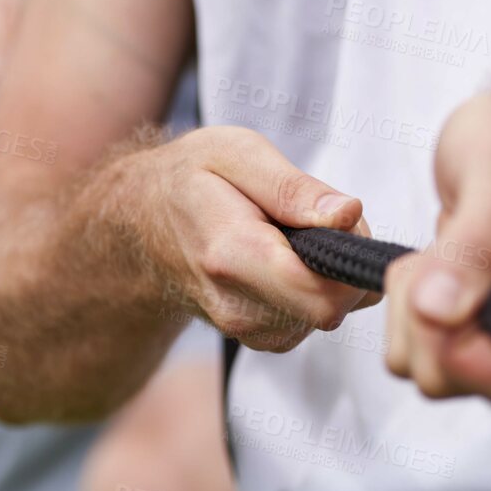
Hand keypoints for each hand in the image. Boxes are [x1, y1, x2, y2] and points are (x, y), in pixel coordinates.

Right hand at [147, 126, 380, 351]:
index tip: (335, 217)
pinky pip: (317, 316)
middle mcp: (238, 309)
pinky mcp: (262, 337)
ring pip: (332, 312)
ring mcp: (248, 331)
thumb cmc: (191, 179)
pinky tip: (284, 257)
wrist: (141, 224)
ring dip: (328, 272)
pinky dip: (315, 286)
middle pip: (334, 307)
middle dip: (342, 261)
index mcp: (232, 257)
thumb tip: (348, 214)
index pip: (322, 296)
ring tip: (287, 233)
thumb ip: (293, 187)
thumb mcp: (236, 153)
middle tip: (313, 218)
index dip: (348, 255)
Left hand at [383, 90, 490, 415]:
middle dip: (422, 314)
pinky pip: (417, 360)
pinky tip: (437, 271)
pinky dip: (407, 316)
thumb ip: (474, 241)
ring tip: (443, 253)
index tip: (449, 259)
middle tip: (440, 249)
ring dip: (410, 311)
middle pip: (456, 382)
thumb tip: (438, 314)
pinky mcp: (484, 350)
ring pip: (429, 376)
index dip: (450, 329)